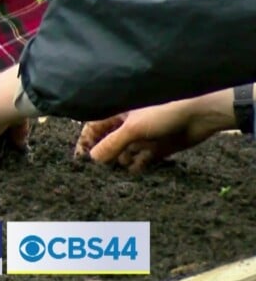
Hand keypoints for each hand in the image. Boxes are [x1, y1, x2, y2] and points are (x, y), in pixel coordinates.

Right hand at [75, 91, 233, 171]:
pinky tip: (138, 168)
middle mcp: (127, 125)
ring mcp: (141, 137)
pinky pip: (140, 161)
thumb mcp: (133, 128)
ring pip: (122, 154)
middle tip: (101, 169)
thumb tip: (93, 159)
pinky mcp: (154, 148)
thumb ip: (111, 144)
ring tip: (123, 166)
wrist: (200, 116)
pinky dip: (137, 166)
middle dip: (104, 156)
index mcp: (117, 113)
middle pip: (107, 144)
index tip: (81, 161)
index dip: (85, 143)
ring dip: (121, 162)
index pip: (92, 129)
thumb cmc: (165, 111)